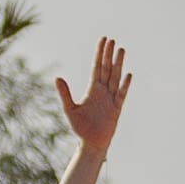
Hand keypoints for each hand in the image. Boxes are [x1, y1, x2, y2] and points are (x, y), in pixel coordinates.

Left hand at [54, 37, 132, 160]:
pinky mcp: (117, 108)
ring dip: (118, 64)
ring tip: (121, 50)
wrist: (91, 143)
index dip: (99, 54)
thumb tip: (57, 78)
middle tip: (112, 40)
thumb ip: (65, 93)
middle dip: (109, 54)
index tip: (103, 41)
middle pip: (107, 69)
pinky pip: (121, 94)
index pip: (97, 67)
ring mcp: (111, 99)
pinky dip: (124, 85)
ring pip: (115, 77)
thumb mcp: (70, 109)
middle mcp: (103, 91)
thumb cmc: (81, 128)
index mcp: (92, 89)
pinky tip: (128, 74)